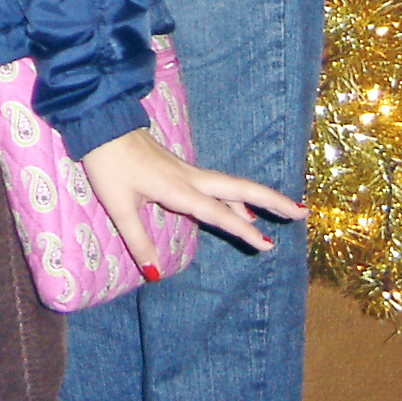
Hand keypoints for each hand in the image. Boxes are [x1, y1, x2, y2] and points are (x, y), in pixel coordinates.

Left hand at [78, 126, 303, 275]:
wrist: (100, 125)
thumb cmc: (107, 166)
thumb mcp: (118, 206)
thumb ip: (138, 241)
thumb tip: (154, 275)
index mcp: (178, 188)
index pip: (217, 212)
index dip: (242, 230)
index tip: (267, 245)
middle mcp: (189, 177)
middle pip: (238, 189)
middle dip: (271, 201)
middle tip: (300, 213)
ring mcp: (186, 170)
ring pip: (229, 186)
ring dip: (256, 199)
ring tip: (282, 213)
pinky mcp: (179, 168)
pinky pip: (216, 185)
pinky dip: (234, 198)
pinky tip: (238, 208)